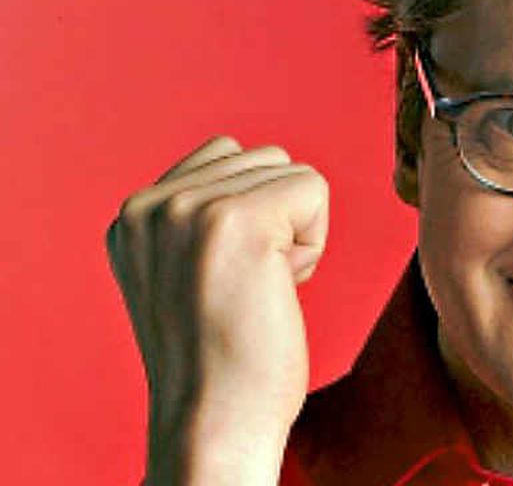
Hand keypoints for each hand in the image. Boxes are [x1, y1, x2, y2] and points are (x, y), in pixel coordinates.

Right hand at [106, 136, 328, 484]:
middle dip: (275, 220)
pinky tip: (277, 288)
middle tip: (245, 288)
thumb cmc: (219, 358)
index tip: (225, 280)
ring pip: (289, 171)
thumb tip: (253, 164)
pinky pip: (313, 189)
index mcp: (133, 216)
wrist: (213, 421)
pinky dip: (312, 243)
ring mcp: (188, 208)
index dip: (249, 217)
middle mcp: (150, 205)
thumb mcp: (182, 271)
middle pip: (261, 159)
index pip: (224, 157)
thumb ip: (196, 217)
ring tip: (258, 287)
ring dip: (294, 230)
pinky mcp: (234, 219)